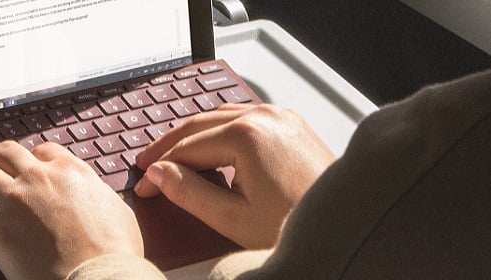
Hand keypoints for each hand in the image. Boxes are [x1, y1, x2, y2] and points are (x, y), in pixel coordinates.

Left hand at [0, 141, 143, 279]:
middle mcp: (39, 179)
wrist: (99, 279)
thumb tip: (94, 194)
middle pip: (5, 154)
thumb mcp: (117, 210)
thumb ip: (98, 195)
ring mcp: (15, 203)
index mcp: (71, 171)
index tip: (24, 162)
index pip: (43, 151)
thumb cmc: (114, 253)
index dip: (30, 156)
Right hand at [134, 104, 335, 248]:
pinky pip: (246, 119)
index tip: (144, 185)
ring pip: (222, 117)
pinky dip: (221, 131)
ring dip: (194, 135)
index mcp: (247, 135)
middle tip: (146, 166)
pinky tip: (211, 148)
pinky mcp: (292, 125)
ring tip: (172, 156)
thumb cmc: (297, 224)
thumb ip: (189, 193)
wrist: (346, 225)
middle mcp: (265, 116)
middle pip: (200, 124)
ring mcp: (281, 117)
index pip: (187, 147)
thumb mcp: (233, 217)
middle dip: (170, 147)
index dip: (160, 168)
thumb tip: (160, 175)